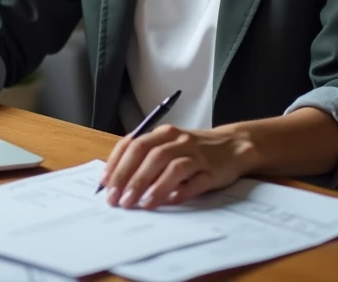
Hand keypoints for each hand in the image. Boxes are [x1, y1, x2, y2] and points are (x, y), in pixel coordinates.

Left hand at [99, 124, 253, 208]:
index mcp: (162, 133)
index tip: (104, 184)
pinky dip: (182, 191)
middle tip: (118, 200)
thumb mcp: (168, 147)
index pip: (133, 144)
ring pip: (171, 166)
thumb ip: (145, 160)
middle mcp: (177, 140)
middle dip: (130, 178)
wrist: (233, 146)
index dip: (116, 163)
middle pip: (149, 155)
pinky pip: (195, 180)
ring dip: (153, 186)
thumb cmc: (193, 151)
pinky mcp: (212, 170)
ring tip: (141, 204)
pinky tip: (171, 201)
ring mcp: (196, 154)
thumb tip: (116, 182)